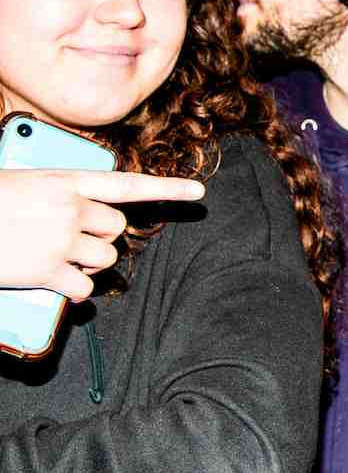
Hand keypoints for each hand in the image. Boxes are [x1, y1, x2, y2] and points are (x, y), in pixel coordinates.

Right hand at [0, 170, 205, 300]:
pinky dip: (76, 291)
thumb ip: (58, 193)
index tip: (199, 193)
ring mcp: (61, 240)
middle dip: (102, 237)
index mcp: (65, 181)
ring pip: (105, 258)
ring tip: (60, 259)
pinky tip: (57, 283)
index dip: (167, 189)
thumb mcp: (24, 183)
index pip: (126, 184)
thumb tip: (79, 207)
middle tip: (74, 241)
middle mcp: (70, 209)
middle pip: (117, 228)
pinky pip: (85, 288)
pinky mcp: (47, 271)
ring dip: (90, 264)